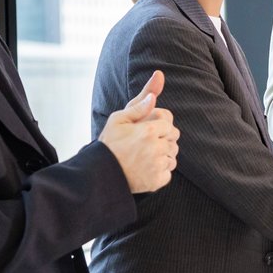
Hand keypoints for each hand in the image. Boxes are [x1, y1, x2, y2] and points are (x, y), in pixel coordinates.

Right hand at [98, 70, 178, 192]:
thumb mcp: (118, 119)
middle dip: (163, 139)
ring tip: (144, 156)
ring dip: (163, 156)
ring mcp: (157, 165)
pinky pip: (168, 173)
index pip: (168, 122)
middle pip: (174, 139)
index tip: (146, 130)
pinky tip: (145, 169)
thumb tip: (155, 90)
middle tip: (145, 143)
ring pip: (172, 157)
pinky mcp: (156, 181)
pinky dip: (160, 172)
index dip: (158, 125)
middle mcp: (156, 147)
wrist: (99, 173)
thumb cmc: (108, 143)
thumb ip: (139, 104)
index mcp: (148, 129)